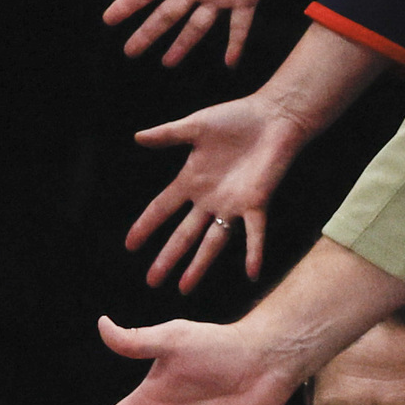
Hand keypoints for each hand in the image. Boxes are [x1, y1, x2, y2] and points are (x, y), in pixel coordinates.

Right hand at [103, 0, 338, 67]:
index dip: (129, 3)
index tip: (109, 19)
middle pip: (167, 13)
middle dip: (148, 32)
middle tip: (130, 51)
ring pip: (197, 25)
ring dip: (183, 44)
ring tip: (167, 63)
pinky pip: (240, 25)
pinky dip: (236, 44)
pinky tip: (230, 63)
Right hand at [125, 92, 314, 290]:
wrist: (274, 116)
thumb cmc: (237, 117)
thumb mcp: (196, 126)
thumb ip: (167, 134)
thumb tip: (136, 137)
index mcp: (192, 180)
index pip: (162, 208)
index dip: (146, 226)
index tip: (130, 246)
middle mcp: (209, 199)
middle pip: (184, 234)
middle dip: (167, 257)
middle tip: (152, 281)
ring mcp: (232, 204)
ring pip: (212, 242)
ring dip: (199, 265)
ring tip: (184, 288)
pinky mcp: (257, 202)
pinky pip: (255, 232)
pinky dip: (254, 252)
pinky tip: (251, 273)